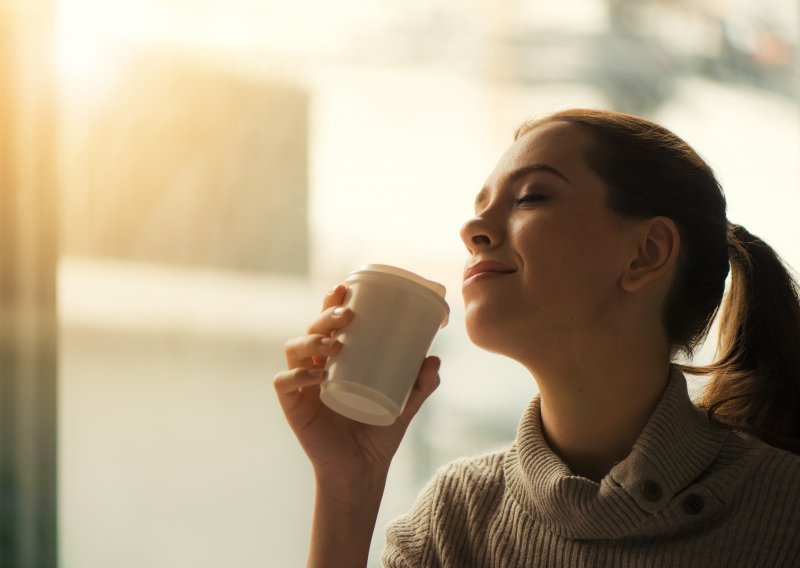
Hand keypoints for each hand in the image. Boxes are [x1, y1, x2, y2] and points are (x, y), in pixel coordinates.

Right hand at [274, 284, 441, 486]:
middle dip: (325, 316)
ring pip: (294, 349)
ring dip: (311, 341)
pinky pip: (284, 383)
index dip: (332, 301)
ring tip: (335, 346)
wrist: (362, 470)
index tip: (345, 288)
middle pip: (311, 328)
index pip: (330, 322)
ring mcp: (302, 385)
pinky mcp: (293, 406)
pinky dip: (296, 376)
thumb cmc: (378, 432)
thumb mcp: (405, 404)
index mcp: (337, 358)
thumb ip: (421, 384)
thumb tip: (434, 359)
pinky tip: (314, 376)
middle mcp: (316, 365)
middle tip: (347, 317)